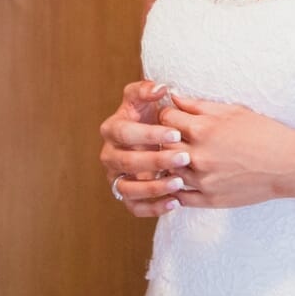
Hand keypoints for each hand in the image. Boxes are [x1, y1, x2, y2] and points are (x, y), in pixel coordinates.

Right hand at [100, 80, 192, 216]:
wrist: (152, 137)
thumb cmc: (149, 114)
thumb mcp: (145, 98)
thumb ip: (147, 90)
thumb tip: (159, 87)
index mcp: (111, 129)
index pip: (125, 133)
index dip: (149, 134)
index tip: (176, 134)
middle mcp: (109, 155)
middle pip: (128, 162)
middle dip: (157, 160)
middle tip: (185, 158)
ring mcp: (116, 177)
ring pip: (129, 188)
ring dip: (154, 187)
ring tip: (179, 183)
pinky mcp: (126, 196)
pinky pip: (136, 207)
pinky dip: (154, 207)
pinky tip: (175, 202)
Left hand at [158, 93, 294, 208]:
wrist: (287, 164)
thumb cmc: (263, 132)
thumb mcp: (232, 111)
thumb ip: (199, 105)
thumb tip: (174, 97)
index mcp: (203, 129)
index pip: (165, 119)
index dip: (166, 116)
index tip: (172, 118)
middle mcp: (198, 155)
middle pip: (161, 145)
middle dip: (162, 140)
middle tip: (170, 138)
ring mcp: (202, 180)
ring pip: (167, 171)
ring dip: (168, 164)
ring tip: (176, 158)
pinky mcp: (208, 199)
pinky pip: (178, 196)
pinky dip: (175, 188)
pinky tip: (180, 180)